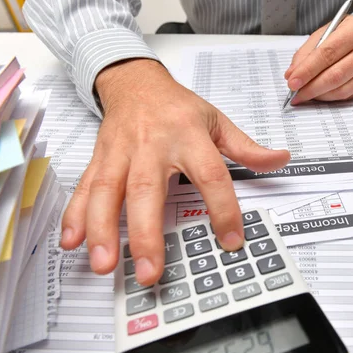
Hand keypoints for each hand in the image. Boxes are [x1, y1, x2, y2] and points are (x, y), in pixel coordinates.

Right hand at [60, 58, 290, 285]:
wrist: (135, 81)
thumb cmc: (177, 106)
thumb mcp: (216, 120)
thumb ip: (246, 147)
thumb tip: (280, 159)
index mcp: (188, 136)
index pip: (211, 174)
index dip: (223, 209)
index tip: (231, 241)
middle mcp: (152, 145)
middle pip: (147, 190)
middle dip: (146, 233)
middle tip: (149, 271)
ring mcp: (121, 152)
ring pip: (107, 191)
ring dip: (103, 229)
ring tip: (105, 264)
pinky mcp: (100, 159)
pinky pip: (85, 187)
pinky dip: (75, 214)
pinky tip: (72, 241)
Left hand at [284, 14, 352, 104]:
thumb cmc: (345, 32)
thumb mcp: (324, 33)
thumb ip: (306, 53)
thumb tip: (291, 75)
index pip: (327, 54)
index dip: (307, 71)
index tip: (292, 82)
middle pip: (335, 75)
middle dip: (311, 88)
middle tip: (296, 94)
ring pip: (342, 90)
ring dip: (319, 95)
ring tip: (305, 95)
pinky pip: (347, 95)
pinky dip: (330, 97)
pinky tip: (320, 94)